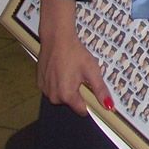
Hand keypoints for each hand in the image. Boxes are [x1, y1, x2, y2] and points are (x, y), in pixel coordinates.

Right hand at [38, 0, 112, 115]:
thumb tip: (109, 106)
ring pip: (61, 95)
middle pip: (71, 102)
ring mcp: (44, 90)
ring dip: (67, 88)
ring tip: (71, 71)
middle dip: (78, 92)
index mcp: (67, 95)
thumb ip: (100, 90)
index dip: (90, 103)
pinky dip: (58, 82)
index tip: (92, 92)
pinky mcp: (39, 82)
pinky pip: (52, 88)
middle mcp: (53, 96)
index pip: (81, 110)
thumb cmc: (75, 53)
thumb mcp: (92, 70)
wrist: (57, 39)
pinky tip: (62, 69)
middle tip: (81, 76)